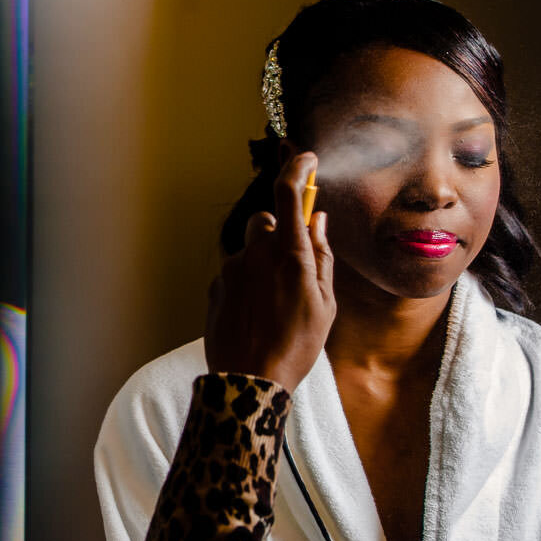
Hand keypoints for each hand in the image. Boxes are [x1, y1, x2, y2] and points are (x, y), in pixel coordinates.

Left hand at [204, 152, 335, 391]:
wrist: (250, 380)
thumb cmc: (296, 345)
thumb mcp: (325, 303)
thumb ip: (321, 257)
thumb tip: (317, 222)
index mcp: (289, 255)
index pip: (289, 193)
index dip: (298, 169)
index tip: (307, 159)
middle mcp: (255, 255)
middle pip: (265, 221)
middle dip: (279, 231)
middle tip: (294, 261)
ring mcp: (231, 270)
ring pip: (248, 250)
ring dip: (262, 263)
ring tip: (276, 303)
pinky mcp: (215, 287)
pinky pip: (235, 273)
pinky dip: (247, 283)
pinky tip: (257, 314)